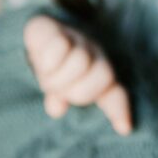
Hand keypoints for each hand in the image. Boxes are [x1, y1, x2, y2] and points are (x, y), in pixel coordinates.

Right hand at [24, 15, 131, 134]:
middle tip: (56, 91)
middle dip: (75, 90)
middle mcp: (94, 55)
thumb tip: (55, 109)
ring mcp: (77, 39)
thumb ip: (60, 101)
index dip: (120, 111)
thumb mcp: (57, 90)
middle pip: (103, 75)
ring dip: (56, 77)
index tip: (124, 129)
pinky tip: (40, 61)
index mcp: (99, 75)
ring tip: (45, 78)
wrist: (34, 35)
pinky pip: (58, 48)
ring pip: (79, 62)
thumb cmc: (52, 69)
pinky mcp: (57, 29)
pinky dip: (48, 61)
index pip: (116, 94)